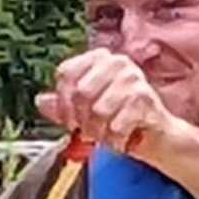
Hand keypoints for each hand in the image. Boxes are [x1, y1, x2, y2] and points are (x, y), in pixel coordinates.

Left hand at [36, 49, 174, 160]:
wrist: (158, 137)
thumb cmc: (122, 120)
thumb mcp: (87, 112)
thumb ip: (63, 106)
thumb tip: (41, 101)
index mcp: (100, 58)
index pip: (67, 73)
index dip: (62, 102)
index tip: (69, 121)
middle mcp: (118, 63)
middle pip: (81, 92)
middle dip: (82, 120)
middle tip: (90, 132)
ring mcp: (133, 79)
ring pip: (98, 110)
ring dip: (99, 132)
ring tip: (108, 135)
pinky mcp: (144, 99)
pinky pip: (116, 125)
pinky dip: (115, 140)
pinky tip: (122, 140)